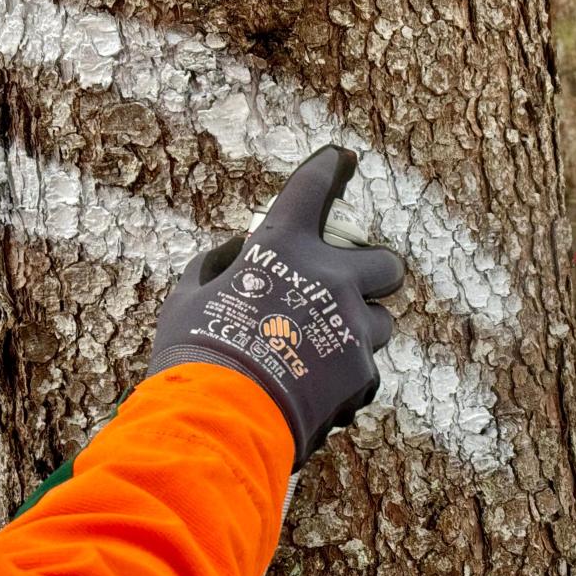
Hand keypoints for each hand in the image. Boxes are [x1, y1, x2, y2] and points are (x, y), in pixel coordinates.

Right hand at [147, 146, 405, 469]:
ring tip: (323, 356)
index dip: (329, 169)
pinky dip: (346, 381)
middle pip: (386, 265)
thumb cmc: (195, 352)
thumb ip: (215, 267)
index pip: (312, 189)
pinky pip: (367, 371)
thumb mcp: (189, 297)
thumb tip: (234, 253)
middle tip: (347, 293)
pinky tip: (315, 397)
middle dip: (373, 277)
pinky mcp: (363, 372)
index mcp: (284, 246)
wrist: (220, 417)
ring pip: (382, 323)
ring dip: (360, 333)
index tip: (342, 159)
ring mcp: (353, 325)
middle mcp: (331, 277)